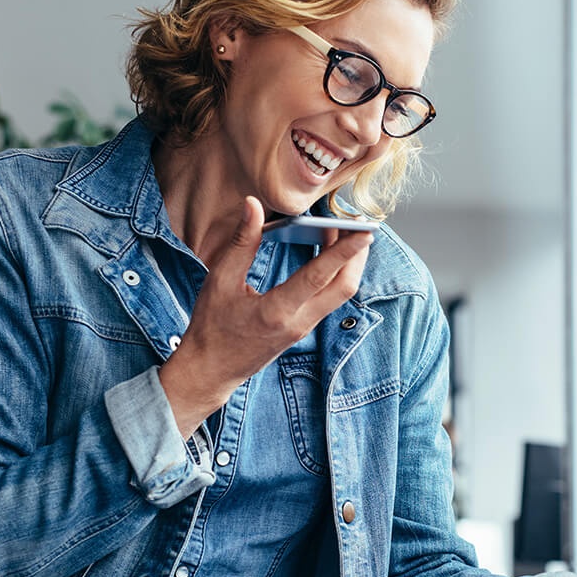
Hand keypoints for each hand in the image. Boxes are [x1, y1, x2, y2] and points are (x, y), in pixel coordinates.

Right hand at [159, 196, 371, 436]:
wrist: (211, 370)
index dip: (344, 252)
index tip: (364, 232)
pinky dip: (335, 273)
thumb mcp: (220, 281)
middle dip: (358, 255)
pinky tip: (327, 251)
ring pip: (340, 294)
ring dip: (348, 263)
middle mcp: (298, 322)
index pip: (318, 277)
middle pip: (344, 287)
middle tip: (360, 224)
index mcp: (276, 312)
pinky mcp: (304, 327)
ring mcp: (304, 328)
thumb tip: (253, 206)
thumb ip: (241, 242)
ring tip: (344, 231)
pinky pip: (329, 297)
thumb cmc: (211, 327)